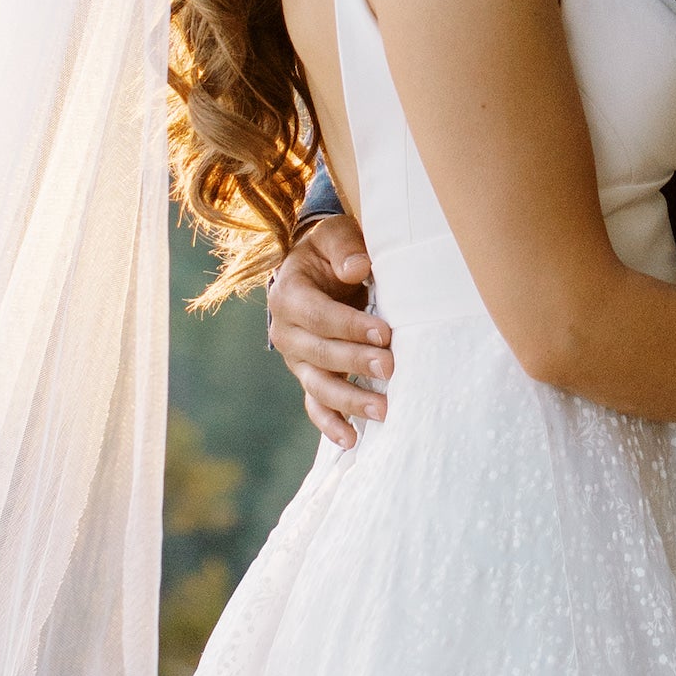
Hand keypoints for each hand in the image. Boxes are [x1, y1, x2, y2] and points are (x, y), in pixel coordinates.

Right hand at [266, 214, 390, 449]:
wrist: (315, 269)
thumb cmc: (330, 251)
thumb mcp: (334, 236)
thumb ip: (345, 247)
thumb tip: (358, 267)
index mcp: (288, 294)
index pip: (318, 316)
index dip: (349, 326)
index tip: (384, 333)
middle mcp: (285, 331)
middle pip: (319, 353)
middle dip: (355, 362)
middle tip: (390, 368)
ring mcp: (296, 359)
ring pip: (317, 385)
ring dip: (348, 400)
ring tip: (382, 410)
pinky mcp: (309, 376)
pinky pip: (315, 404)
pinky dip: (331, 424)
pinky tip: (351, 440)